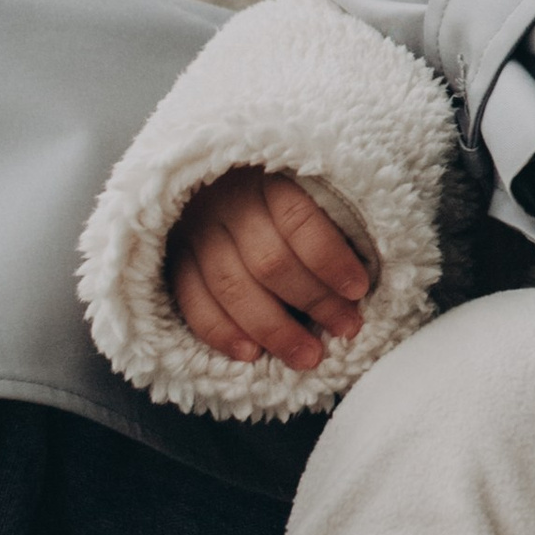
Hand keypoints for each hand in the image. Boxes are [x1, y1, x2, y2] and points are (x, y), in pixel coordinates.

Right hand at [169, 167, 374, 369]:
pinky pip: (193, 302)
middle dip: (314, 301)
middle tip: (346, 328)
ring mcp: (195, 233)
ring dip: (273, 329)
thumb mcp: (306, 186)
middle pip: (270, 261)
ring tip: (307, 356)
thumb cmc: (278, 193)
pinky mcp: (175, 259)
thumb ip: (328, 223)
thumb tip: (356, 284)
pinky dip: (221, 332)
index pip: (299, 220)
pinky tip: (251, 354)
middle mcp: (226, 204)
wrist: (210, 179)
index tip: (359, 289)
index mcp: (267, 178)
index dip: (330, 259)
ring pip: (232, 288)